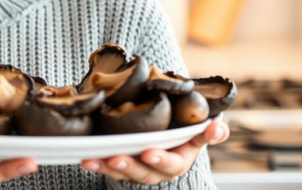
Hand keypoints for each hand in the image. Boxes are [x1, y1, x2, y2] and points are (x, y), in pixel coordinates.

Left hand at [80, 120, 228, 184]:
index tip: (149, 153)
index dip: (160, 160)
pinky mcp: (121, 166)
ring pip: (122, 173)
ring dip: (106, 167)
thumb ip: (210, 131)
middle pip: (143, 173)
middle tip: (116, 158)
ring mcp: (137, 170)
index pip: (170, 164)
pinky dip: (97, 164)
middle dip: (129, 166)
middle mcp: (156, 170)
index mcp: (177, 161)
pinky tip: (85, 158)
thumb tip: (217, 128)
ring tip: (92, 159)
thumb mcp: (198, 131)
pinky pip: (108, 168)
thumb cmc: (182, 131)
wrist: (166, 131)